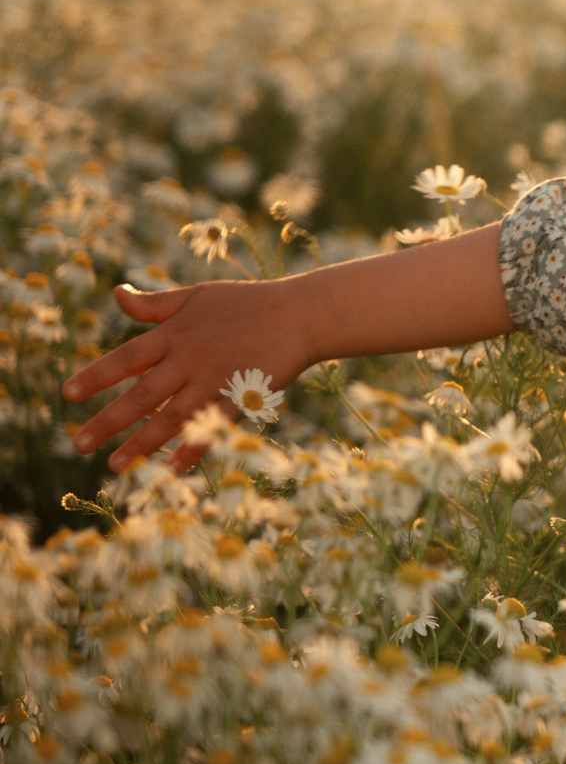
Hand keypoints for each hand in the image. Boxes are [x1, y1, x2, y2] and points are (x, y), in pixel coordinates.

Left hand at [63, 282, 312, 474]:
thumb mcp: (196, 296)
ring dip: (142, 443)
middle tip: (77, 446)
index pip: (127, 358)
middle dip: (108, 421)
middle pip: (142, 394)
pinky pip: (214, 425)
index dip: (96, 375)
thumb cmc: (247, 303)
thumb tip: (117, 294)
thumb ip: (155, 304)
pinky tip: (174, 468)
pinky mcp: (242, 395)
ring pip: (172, 416)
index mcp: (175, 334)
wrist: (300, 314)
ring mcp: (216, 380)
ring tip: (115, 466)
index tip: (67, 395)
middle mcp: (189, 360)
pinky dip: (195, 447)